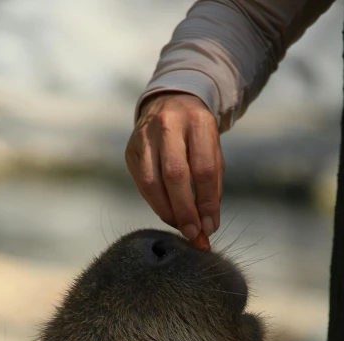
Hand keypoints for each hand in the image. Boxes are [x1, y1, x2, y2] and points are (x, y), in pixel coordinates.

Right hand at [125, 93, 224, 239]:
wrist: (170, 103)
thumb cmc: (196, 135)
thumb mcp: (213, 151)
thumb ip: (212, 186)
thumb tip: (207, 225)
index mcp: (198, 122)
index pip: (204, 168)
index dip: (207, 202)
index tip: (209, 227)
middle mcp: (168, 125)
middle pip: (175, 175)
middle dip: (185, 210)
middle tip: (193, 234)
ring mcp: (144, 137)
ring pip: (152, 182)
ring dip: (167, 211)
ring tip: (180, 227)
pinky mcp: (130, 150)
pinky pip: (141, 184)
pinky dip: (155, 204)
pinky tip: (167, 213)